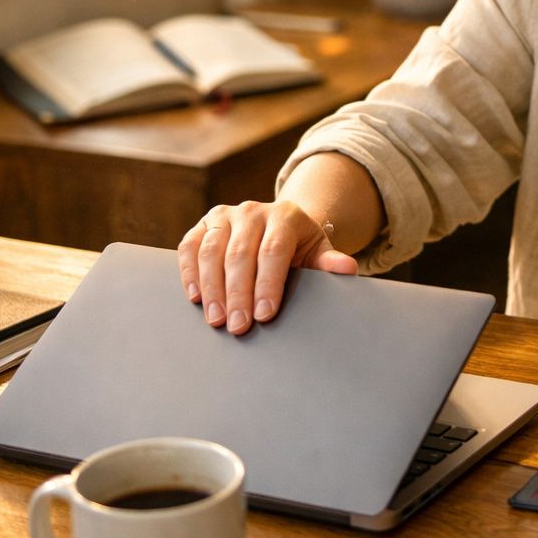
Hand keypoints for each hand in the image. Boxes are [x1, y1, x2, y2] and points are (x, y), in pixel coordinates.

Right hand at [177, 200, 357, 335]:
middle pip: (240, 254)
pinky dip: (189, 272)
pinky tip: (196, 298)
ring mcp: (225, 215)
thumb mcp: (317, 252)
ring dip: (212, 288)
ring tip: (216, 320)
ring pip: (211, 250)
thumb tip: (348, 270)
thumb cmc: (299, 247)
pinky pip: (189, 246)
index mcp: (285, 215)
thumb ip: (329, 262)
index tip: (264, 315)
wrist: (279, 224)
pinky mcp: (203, 224)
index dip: (268, 284)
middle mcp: (252, 211)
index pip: (274, 251)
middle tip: (238, 327)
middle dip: (238, 294)